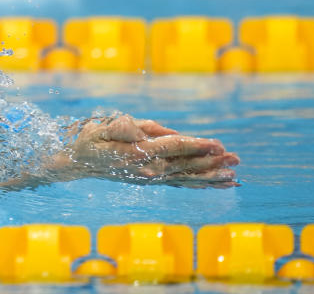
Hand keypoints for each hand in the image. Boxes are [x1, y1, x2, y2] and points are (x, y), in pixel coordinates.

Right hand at [58, 114, 239, 186]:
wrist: (77, 164)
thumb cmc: (88, 141)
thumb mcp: (100, 128)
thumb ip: (123, 128)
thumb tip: (143, 131)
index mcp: (138, 154)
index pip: (174, 147)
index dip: (197, 145)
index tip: (218, 143)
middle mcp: (148, 170)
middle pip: (186, 165)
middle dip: (212, 162)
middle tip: (236, 159)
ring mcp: (152, 178)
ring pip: (187, 177)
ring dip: (211, 176)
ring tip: (234, 175)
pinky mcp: (153, 180)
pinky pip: (181, 183)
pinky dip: (200, 184)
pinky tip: (217, 184)